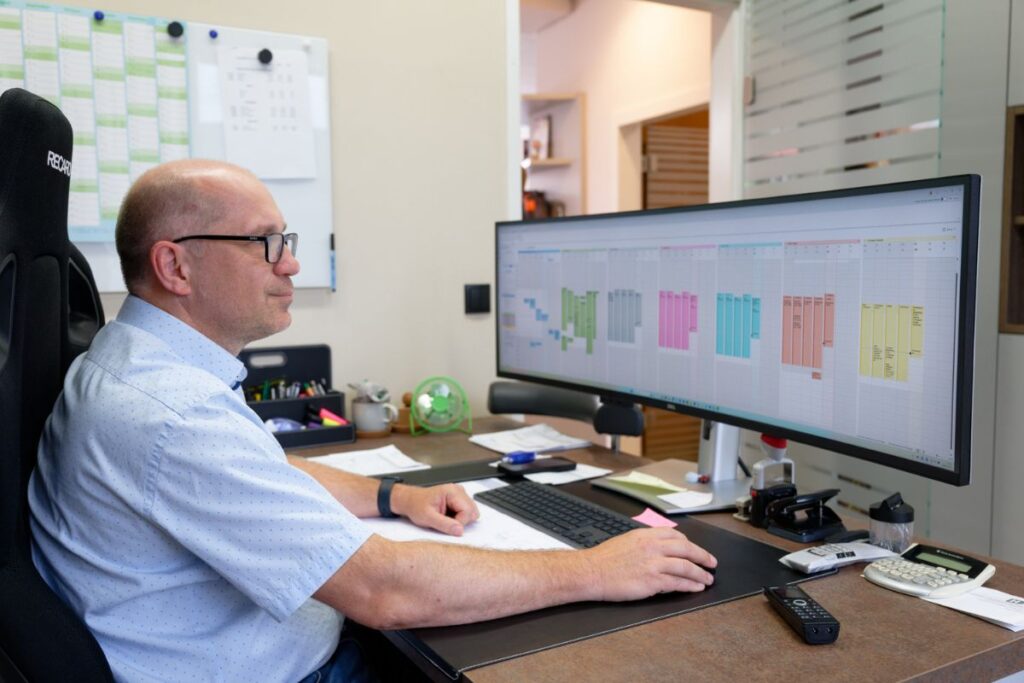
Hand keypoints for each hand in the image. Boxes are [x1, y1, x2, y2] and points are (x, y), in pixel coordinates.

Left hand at [389, 483, 479, 535]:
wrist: (410, 501)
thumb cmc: (417, 505)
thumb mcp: (428, 517)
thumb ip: (444, 524)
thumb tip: (460, 530)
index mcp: (452, 492)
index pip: (467, 511)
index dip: (460, 523)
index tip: (449, 528)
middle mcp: (458, 491)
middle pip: (472, 512)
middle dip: (461, 521)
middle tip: (446, 522)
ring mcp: (460, 494)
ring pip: (471, 513)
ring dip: (461, 520)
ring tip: (446, 518)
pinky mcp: (459, 499)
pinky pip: (467, 512)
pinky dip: (460, 518)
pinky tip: (448, 516)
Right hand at [583, 528, 716, 600]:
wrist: (591, 571)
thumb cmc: (604, 559)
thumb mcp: (626, 541)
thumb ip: (644, 543)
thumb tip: (658, 548)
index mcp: (646, 535)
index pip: (675, 535)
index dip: (689, 543)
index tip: (695, 549)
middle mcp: (653, 547)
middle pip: (686, 549)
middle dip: (702, 556)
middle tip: (711, 563)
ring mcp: (653, 564)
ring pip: (685, 566)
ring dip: (700, 573)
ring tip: (708, 579)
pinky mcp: (652, 581)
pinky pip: (677, 582)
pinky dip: (690, 585)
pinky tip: (696, 587)